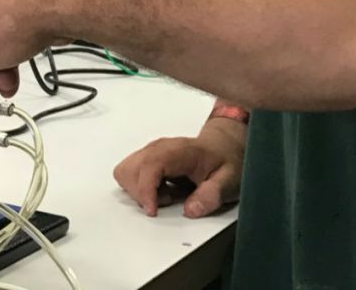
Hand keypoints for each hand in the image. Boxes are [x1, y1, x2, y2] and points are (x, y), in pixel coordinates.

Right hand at [113, 118, 246, 217]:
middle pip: (130, 169)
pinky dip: (138, 188)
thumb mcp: (230, 180)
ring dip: (138, 191)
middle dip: (141, 194)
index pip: (150, 165)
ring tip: (165, 196)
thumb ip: (212, 195)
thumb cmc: (226, 160)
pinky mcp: (148, 158)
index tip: (152, 211)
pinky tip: (160, 191)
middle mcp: (160, 147)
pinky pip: (130, 174)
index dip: (145, 190)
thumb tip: (190, 211)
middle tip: (167, 201)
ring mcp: (152, 151)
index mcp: (180, 150)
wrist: (225, 145)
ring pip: (125, 171)